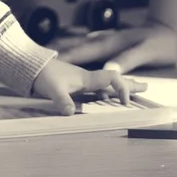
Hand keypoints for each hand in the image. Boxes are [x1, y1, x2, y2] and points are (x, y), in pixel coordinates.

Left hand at [32, 58, 147, 114]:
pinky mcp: (74, 83)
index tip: (126, 102)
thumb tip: (71, 113)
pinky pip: (96, 87)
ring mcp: (81, 79)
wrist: (29, 63)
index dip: (123, 88)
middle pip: (113, 80)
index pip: (112, 78)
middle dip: (130, 84)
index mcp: (86, 77)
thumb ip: (62, 100)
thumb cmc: (42, 74)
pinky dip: (106, 90)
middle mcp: (87, 78)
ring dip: (120, 87)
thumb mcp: (52, 89)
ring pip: (106, 84)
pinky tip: (107, 95)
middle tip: (146, 87)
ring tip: (133, 88)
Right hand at [56, 20, 176, 73]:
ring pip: (83, 52)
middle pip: (78, 50)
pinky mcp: (111, 48)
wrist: (166, 29)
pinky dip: (80, 58)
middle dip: (60, 57)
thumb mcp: (145, 51)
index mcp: (109, 43)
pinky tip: (76, 60)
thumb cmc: (158, 41)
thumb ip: (127, 59)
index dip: (66, 57)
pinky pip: (92, 55)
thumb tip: (109, 70)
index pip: (82, 51)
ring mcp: (107, 44)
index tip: (49, 64)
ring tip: (53, 64)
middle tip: (42, 65)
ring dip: (69, 58)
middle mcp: (104, 42)